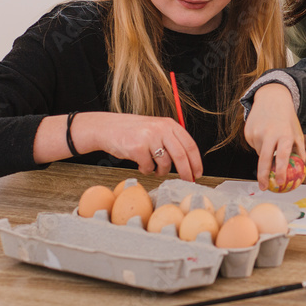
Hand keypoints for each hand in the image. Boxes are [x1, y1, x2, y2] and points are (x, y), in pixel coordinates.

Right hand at [68, 112, 203, 181]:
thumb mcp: (156, 129)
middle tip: (187, 181)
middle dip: (186, 172)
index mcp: (169, 124)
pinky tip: (141, 164)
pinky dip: (146, 170)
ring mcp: (149, 138)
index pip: (190, 145)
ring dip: (161, 171)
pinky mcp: (137, 148)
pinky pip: (149, 168)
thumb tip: (189, 162)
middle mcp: (161, 129)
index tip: (197, 173)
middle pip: (181, 156)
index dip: (196, 162)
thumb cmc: (134, 132)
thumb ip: (171, 140)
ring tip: (154, 168)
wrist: (108, 128)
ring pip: (165, 164)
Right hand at [243, 84, 304, 189]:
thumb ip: (299, 149)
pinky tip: (264, 134)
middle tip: (263, 187)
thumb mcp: (297, 131)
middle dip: (263, 176)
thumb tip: (300, 167)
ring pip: (259, 153)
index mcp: (284, 134)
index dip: (280, 171)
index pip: (282, 156)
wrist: (271, 98)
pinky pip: (253, 146)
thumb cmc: (287, 117)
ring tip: (271, 141)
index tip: (279, 183)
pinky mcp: (248, 132)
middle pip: (264, 159)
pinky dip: (259, 145)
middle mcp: (269, 133)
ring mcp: (256, 132)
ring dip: (265, 154)